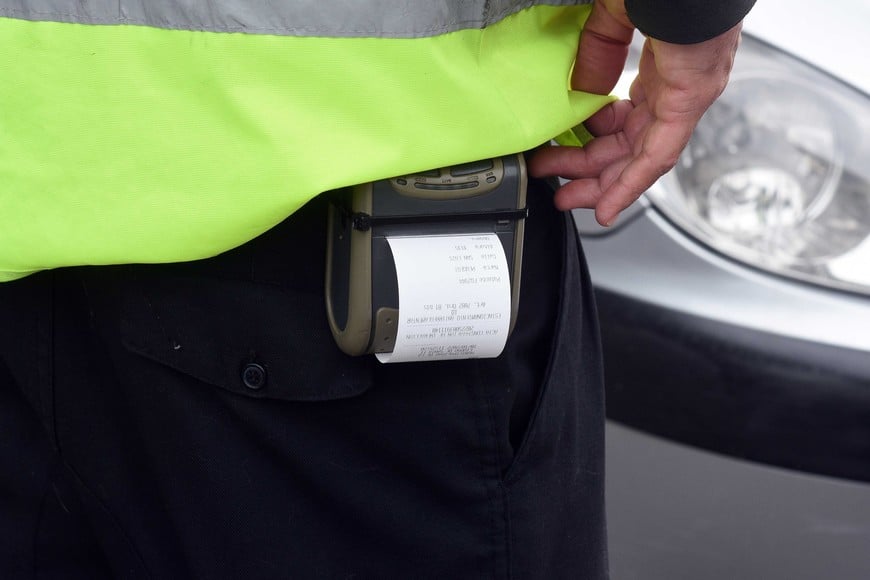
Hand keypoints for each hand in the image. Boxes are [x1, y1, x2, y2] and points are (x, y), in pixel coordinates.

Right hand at [529, 0, 741, 225]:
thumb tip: (584, 90)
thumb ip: (597, 53)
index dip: (594, 141)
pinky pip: (658, 155)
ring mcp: (686, 97)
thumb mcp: (614, 17)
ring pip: (643, 158)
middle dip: (592, 172)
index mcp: (663, 68)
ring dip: (606, 185)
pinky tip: (609, 206)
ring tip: (573, 200)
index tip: (564, 150)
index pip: (628, 119)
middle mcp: (677, 89)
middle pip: (631, 146)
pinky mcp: (688, 102)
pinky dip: (631, 185)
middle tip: (562, 188)